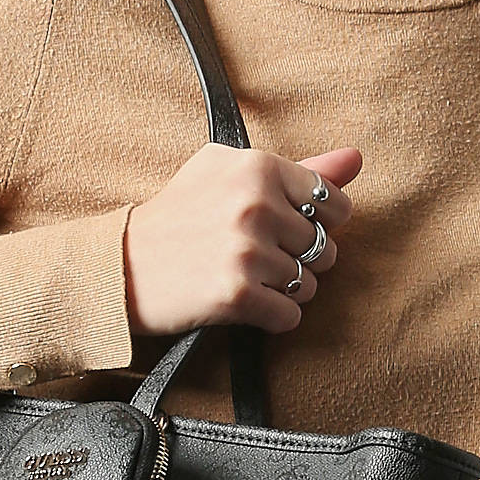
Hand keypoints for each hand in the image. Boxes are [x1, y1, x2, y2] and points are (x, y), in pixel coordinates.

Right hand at [123, 143, 360, 337]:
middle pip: (323, 249)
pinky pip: (288, 317)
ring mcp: (247, 251)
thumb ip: (299, 170)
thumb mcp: (229, 174)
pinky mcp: (237, 294)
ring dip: (284, 292)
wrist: (123, 266)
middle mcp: (256, 205)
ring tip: (249, 280)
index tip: (290, 233)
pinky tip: (245, 304)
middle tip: (258, 260)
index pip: (333, 203)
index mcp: (258, 167)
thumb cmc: (178, 217)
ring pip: (308, 286)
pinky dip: (272, 318)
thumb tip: (356, 160)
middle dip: (298, 261)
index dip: (319, 225)